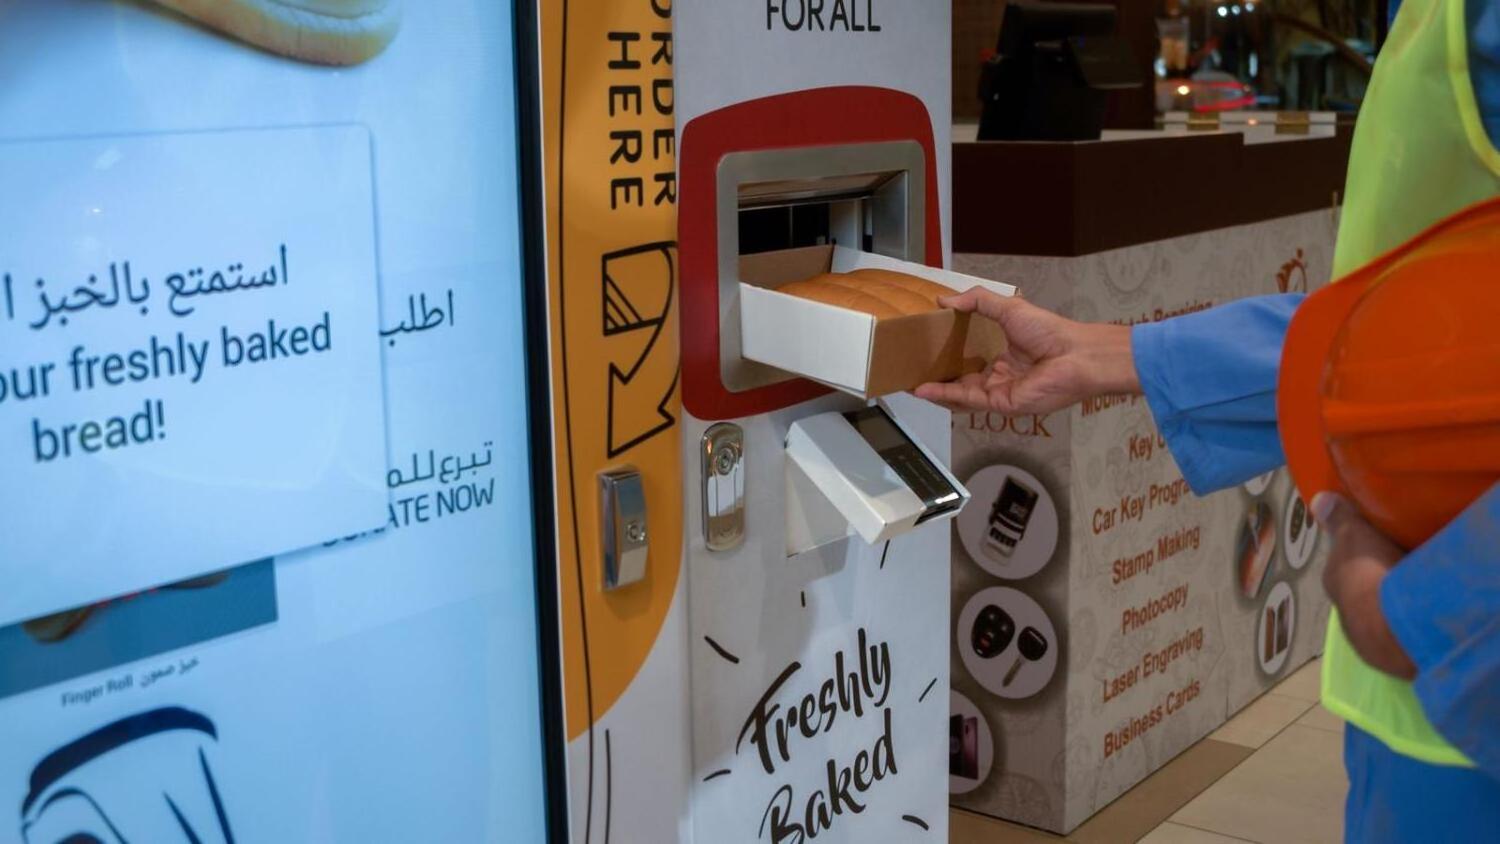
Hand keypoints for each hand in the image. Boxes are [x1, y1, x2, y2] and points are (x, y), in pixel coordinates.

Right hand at [913, 288, 1139, 414]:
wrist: (1075, 355)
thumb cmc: (1048, 330)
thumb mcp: (1008, 307)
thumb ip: (977, 302)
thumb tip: (944, 299)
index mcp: (1003, 355)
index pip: (968, 359)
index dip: (946, 355)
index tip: (925, 349)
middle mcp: (999, 375)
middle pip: (960, 379)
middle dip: (936, 377)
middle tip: (911, 370)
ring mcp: (998, 391)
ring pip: (959, 393)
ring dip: (934, 389)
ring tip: (908, 382)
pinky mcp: (999, 403)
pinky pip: (967, 400)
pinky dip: (944, 395)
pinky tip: (923, 389)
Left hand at [1312, 492, 1416, 679]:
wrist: (1392, 625)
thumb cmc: (1370, 573)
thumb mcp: (1355, 537)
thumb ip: (1341, 519)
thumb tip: (1318, 500)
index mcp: (1333, 578)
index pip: (1343, 561)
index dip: (1358, 551)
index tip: (1376, 543)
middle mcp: (1342, 607)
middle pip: (1360, 587)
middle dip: (1375, 577)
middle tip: (1400, 563)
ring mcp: (1362, 633)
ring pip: (1377, 609)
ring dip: (1390, 600)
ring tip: (1415, 587)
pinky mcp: (1386, 653)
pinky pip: (1395, 627)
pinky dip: (1404, 619)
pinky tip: (1420, 612)